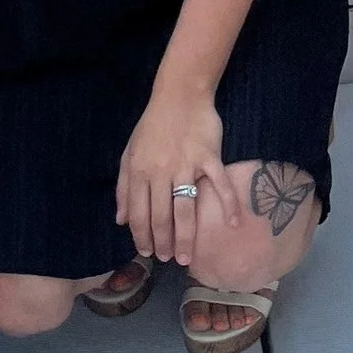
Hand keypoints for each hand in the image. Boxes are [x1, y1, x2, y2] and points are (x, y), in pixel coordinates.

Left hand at [116, 85, 234, 266]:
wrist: (180, 94)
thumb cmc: (153, 125)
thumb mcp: (129, 152)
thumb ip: (123, 186)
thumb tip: (119, 220)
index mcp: (139, 171)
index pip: (138, 212)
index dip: (141, 236)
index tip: (147, 252)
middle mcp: (160, 172)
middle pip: (161, 216)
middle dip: (162, 243)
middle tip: (167, 259)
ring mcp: (186, 165)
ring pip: (185, 209)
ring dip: (185, 237)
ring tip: (185, 257)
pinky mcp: (209, 157)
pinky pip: (220, 186)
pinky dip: (228, 206)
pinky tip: (233, 225)